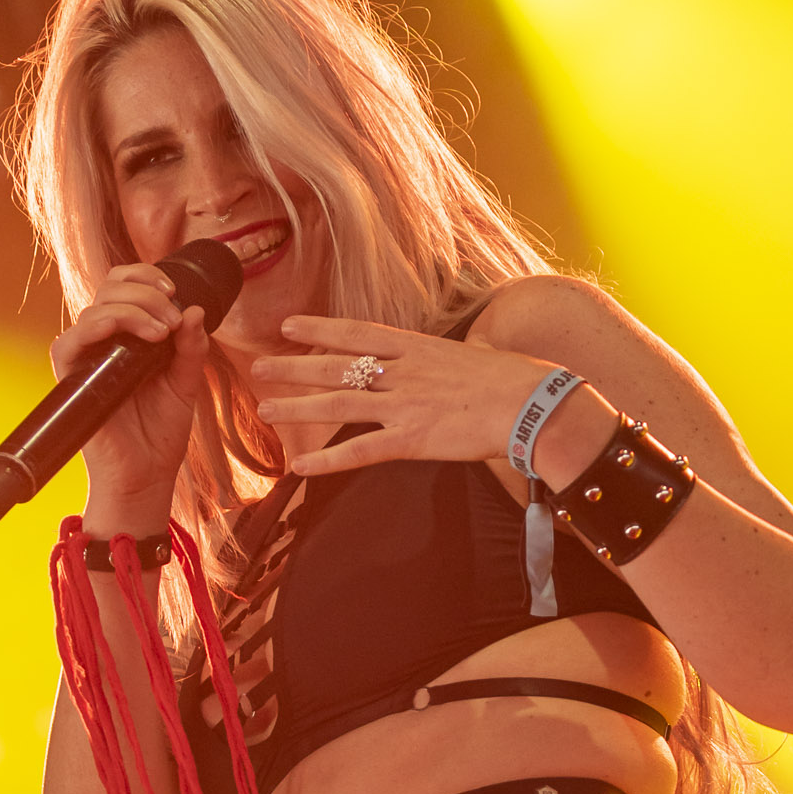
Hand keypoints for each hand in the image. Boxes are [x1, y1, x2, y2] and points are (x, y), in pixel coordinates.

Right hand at [50, 262, 210, 533]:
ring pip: (95, 308)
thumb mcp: (185, 382)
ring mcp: (84, 358)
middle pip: (109, 288)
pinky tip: (131, 332)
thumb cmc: (161, 433)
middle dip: (146, 292)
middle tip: (172, 317)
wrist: (148, 475)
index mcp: (125, 336)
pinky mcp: (71, 378)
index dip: (146, 276)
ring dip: (133, 308)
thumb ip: (190, 347)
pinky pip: (72, 339)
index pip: (123, 285)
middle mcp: (101, 341)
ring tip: (163, 332)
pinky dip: (101, 326)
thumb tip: (195, 309)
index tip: (176, 292)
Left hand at [252, 313, 574, 478]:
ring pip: (337, 406)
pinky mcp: (412, 439)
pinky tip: (299, 467)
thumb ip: (446, 362)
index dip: (321, 329)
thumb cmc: (515, 382)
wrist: (533, 404)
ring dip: (296, 408)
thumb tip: (449, 360)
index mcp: (418, 348)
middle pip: (336, 367)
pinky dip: (327, 461)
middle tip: (260, 366)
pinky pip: (359, 451)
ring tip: (263, 410)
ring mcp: (404, 405)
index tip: (290, 326)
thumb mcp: (475, 356)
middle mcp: (403, 372)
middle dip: (294, 367)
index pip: (358, 333)